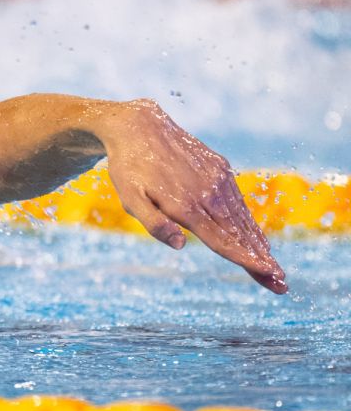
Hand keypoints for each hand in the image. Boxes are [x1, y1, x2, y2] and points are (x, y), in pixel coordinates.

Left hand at [103, 100, 287, 293]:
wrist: (140, 126)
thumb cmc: (129, 168)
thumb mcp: (130, 198)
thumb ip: (154, 223)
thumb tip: (181, 245)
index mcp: (187, 205)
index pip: (222, 240)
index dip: (246, 260)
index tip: (269, 274)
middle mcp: (209, 192)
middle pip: (239, 234)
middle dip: (260, 260)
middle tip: (281, 284)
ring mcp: (218, 179)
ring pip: (243, 218)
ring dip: (259, 243)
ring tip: (273, 267)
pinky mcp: (220, 168)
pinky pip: (239, 202)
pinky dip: (249, 222)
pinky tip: (256, 238)